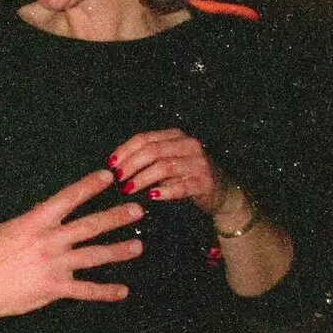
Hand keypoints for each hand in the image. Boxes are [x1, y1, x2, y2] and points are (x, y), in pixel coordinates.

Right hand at [0, 169, 144, 332]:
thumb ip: (30, 223)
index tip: (108, 177)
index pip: (69, 198)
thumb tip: (46, 215)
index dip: (90, 186)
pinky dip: (106, 292)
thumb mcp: (6, 230)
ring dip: (119, 250)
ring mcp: (55, 264)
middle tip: (137, 211)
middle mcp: (50, 240)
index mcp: (36, 221)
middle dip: (116, 217)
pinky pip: (86, 290)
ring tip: (138, 246)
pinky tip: (122, 291)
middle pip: (91, 225)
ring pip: (95, 255)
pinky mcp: (55, 288)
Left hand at [107, 130, 225, 213]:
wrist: (221, 192)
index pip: (144, 138)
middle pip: (152, 151)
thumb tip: (115, 166)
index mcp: (175, 136)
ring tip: (129, 189)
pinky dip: (164, 191)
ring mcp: (199, 162)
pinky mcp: (205, 181)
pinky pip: (181, 186)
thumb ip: (147, 159)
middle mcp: (189, 145)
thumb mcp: (167, 162)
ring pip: (164, 167)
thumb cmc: (186, 176)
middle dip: (131, 165)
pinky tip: (152, 196)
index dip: (125, 151)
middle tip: (118, 179)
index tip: (111, 165)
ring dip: (143, 179)